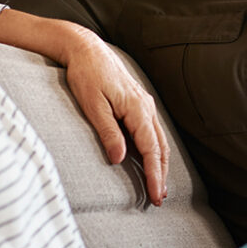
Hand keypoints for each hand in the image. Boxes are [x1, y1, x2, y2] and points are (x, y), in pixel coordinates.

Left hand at [63, 34, 169, 204]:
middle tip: (159, 198)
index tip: (156, 194)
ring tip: (158, 184)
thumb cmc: (85, 74)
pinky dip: (155, 149)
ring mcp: (144, 104)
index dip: (153, 174)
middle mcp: (145, 107)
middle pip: (160, 147)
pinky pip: (152, 130)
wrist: (85, 48)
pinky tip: (151, 159)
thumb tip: (119, 159)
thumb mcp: (92, 104)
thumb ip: (108, 131)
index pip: (150, 149)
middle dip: (161, 174)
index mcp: (137, 109)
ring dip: (160, 163)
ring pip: (159, 139)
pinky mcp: (137, 102)